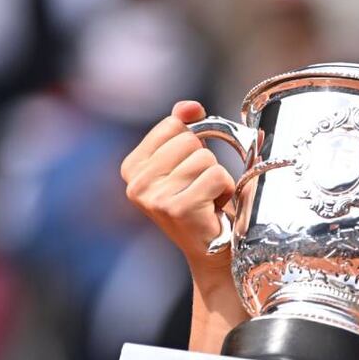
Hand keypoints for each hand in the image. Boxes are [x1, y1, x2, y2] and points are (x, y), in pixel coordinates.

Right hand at [121, 101, 234, 276]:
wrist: (214, 253)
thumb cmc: (204, 203)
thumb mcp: (188, 161)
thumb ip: (184, 128)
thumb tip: (190, 106)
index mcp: (132, 167)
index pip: (172, 125)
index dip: (194, 140)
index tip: (190, 168)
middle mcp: (136, 184)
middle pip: (190, 141)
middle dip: (206, 163)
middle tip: (201, 189)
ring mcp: (155, 198)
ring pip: (205, 158)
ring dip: (218, 179)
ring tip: (208, 200)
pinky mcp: (178, 209)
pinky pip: (217, 176)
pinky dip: (226, 190)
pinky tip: (214, 209)